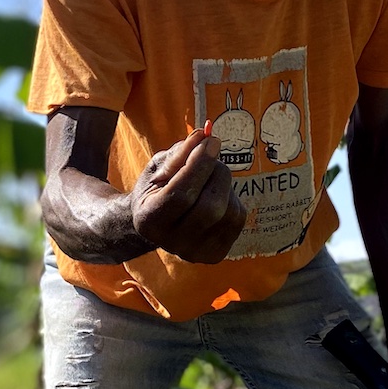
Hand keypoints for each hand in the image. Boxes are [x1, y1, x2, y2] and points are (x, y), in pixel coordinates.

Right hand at [130, 132, 246, 262]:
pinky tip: (215, 195)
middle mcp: (172, 243)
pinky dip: (231, 198)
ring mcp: (196, 252)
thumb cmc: (157, 189)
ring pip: (227, 210)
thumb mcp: (159, 167)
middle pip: (210, 207)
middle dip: (216, 172)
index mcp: (150, 221)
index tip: (212, 140)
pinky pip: (237, 218)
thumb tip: (205, 135)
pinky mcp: (216, 253)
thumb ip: (179, 153)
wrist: (158, 222)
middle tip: (212, 153)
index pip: (181, 195)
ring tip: (209, 178)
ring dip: (224, 183)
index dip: (199, 165)